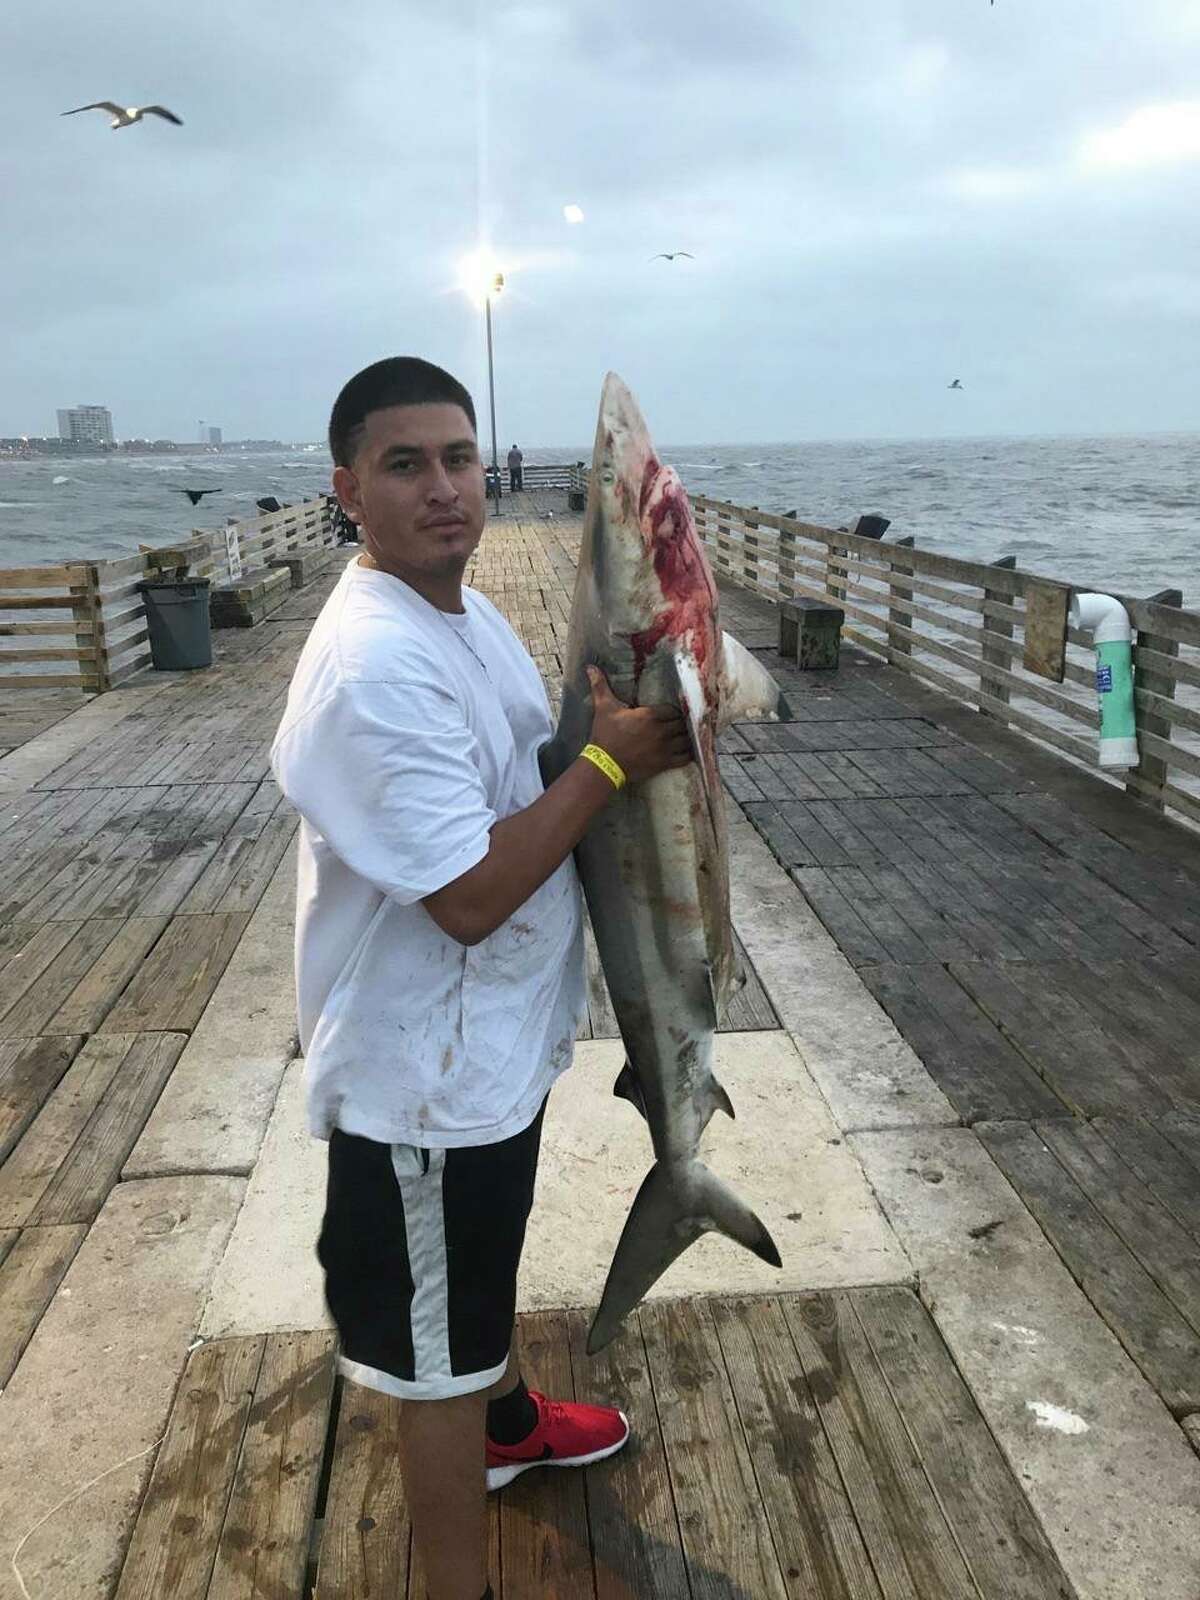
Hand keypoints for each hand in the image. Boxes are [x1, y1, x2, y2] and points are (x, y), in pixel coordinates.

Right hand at [585, 666, 693, 783]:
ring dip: (687, 737)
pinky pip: (685, 758)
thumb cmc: (604, 735)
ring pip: (687, 739)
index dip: (674, 711)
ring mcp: (665, 748)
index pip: (674, 709)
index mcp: (650, 715)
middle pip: (683, 724)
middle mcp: (661, 731)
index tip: (671, 713)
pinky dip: (688, 754)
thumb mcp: (603, 709)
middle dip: (681, 723)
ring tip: (684, 736)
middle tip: (678, 724)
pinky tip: (687, 751)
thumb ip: (600, 687)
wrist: (603, 765)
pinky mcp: (664, 763)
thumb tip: (590, 667)